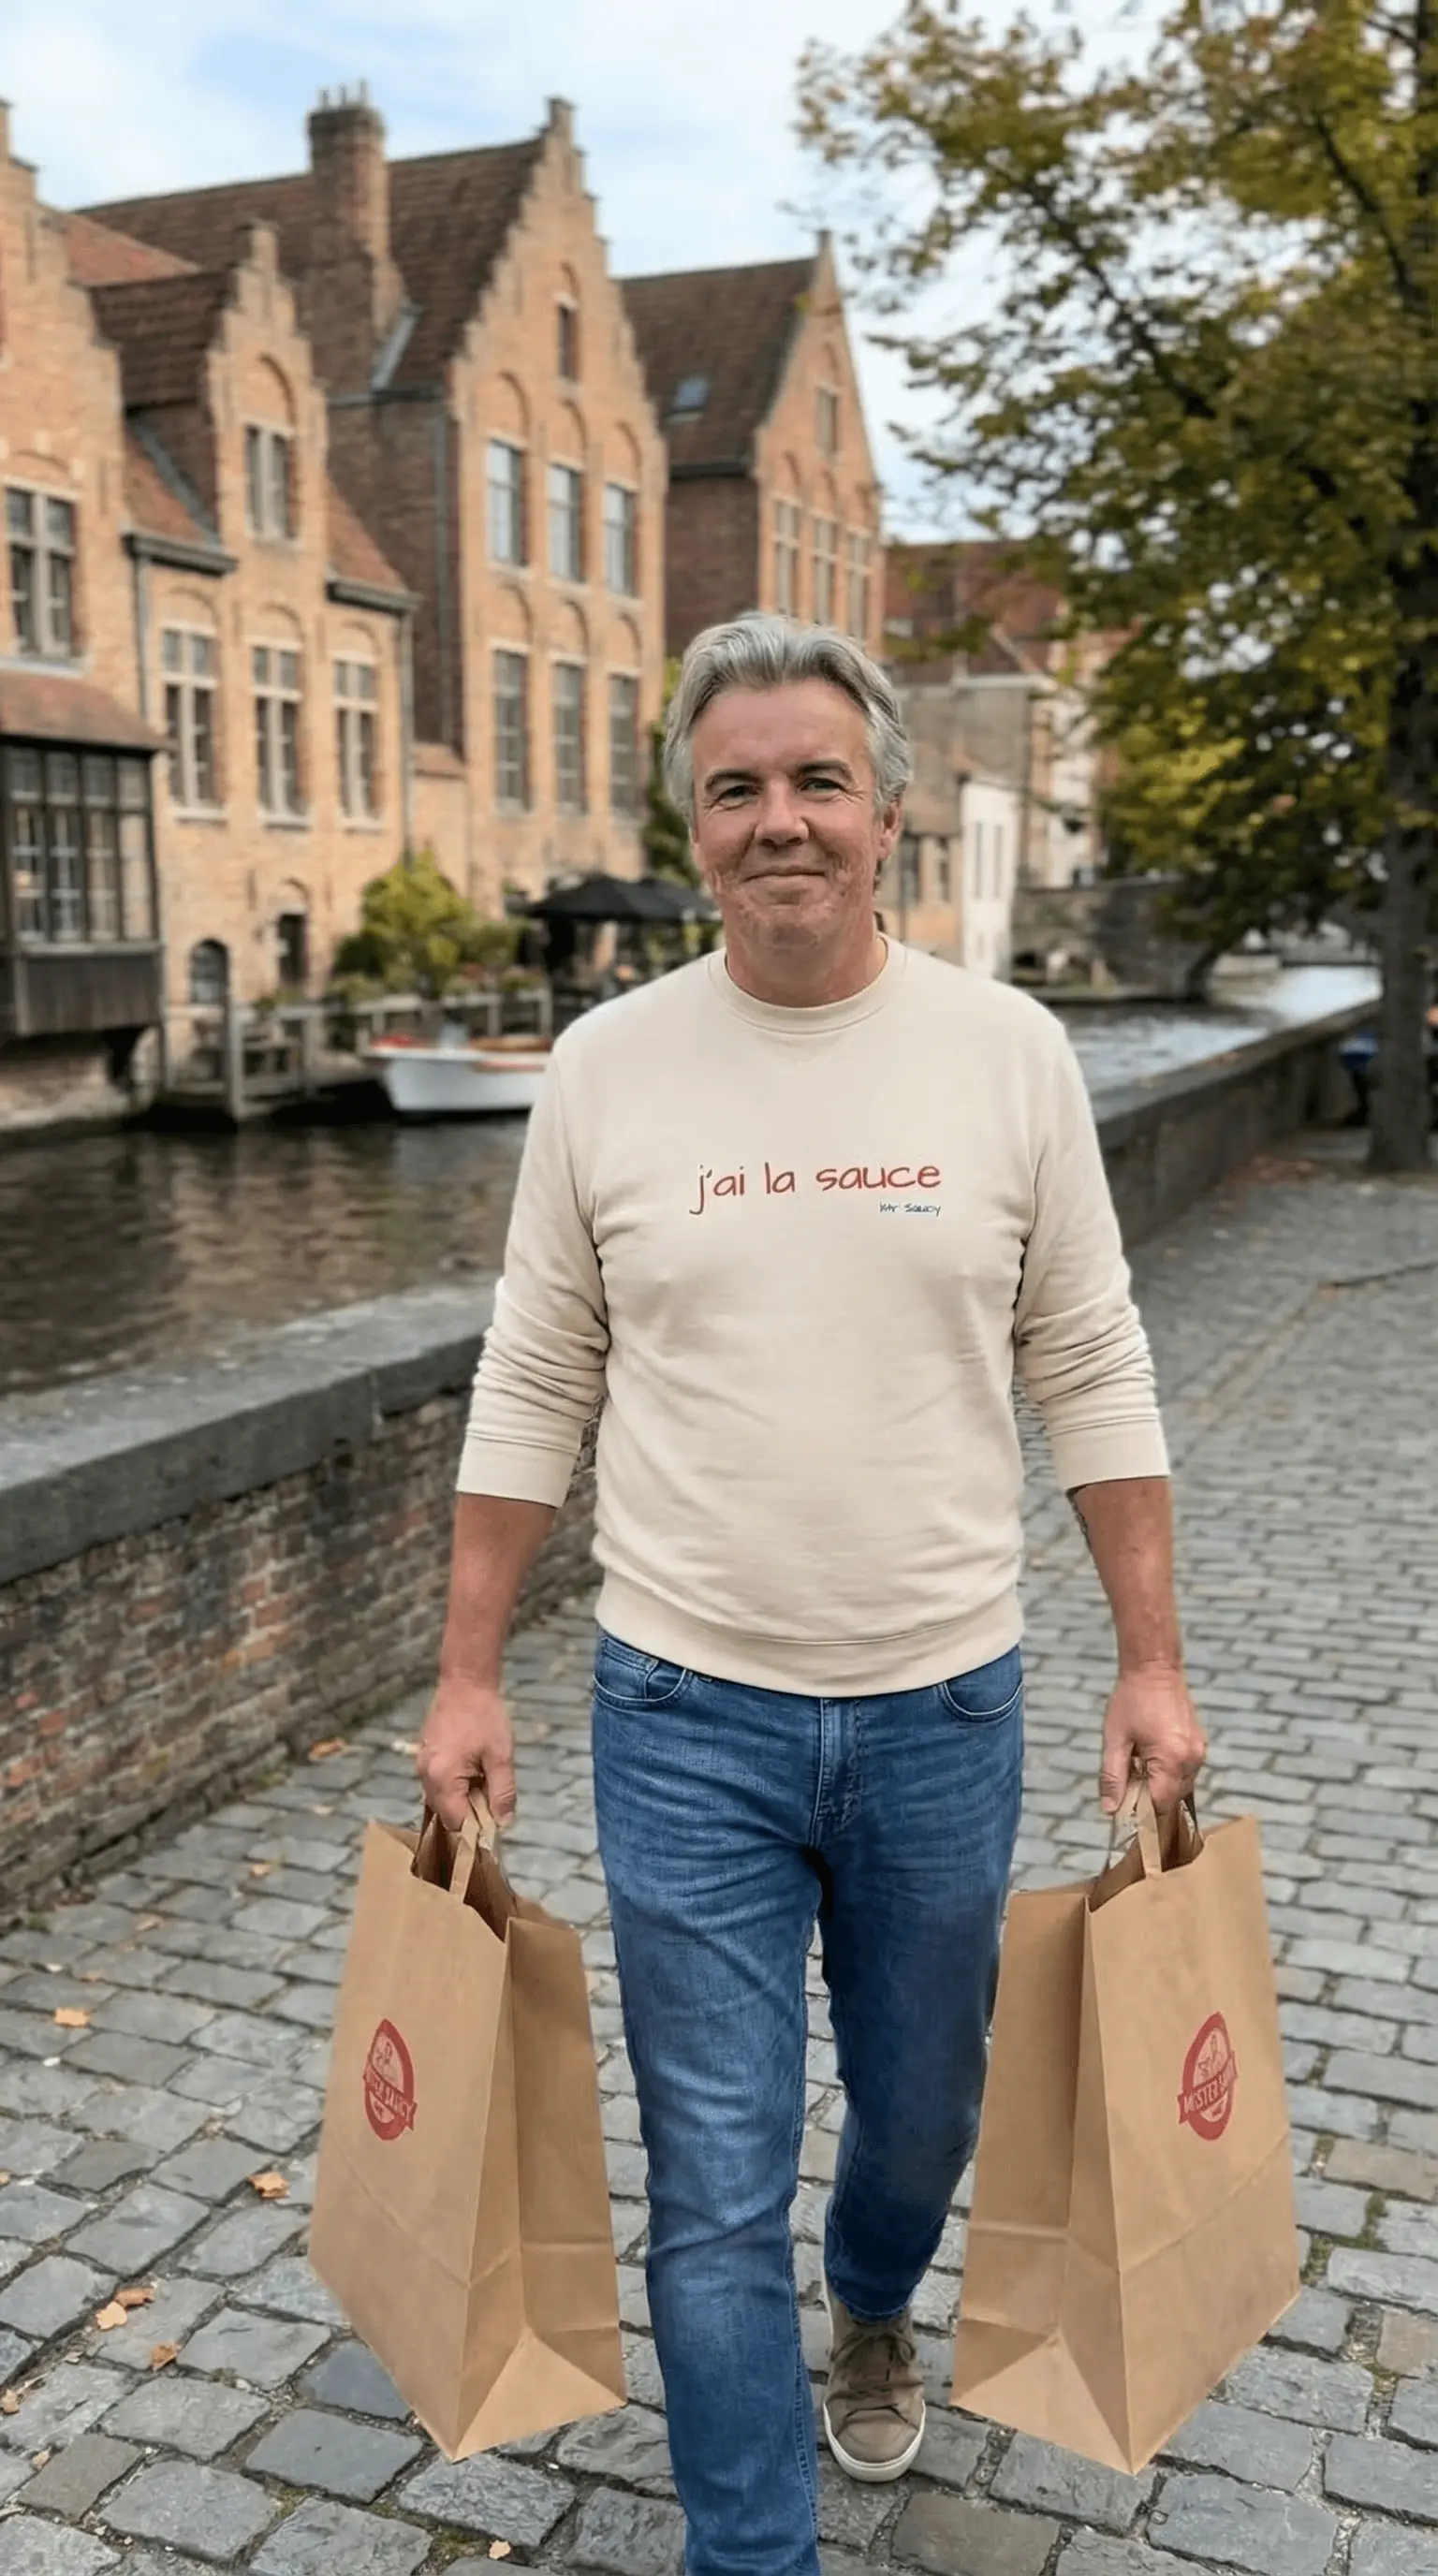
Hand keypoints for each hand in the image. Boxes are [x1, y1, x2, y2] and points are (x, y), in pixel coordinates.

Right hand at [416, 1673, 516, 1830]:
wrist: (465, 1682)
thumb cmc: (485, 1717)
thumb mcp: (500, 1756)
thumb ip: (502, 1793)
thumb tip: (503, 1824)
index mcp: (442, 1778)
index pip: (455, 1822)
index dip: (476, 1828)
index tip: (495, 1821)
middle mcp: (425, 1776)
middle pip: (445, 1813)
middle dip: (469, 1813)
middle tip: (492, 1795)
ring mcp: (421, 1765)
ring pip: (441, 1799)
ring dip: (462, 1798)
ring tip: (484, 1778)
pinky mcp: (424, 1756)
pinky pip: (437, 1783)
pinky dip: (454, 1785)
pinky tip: (473, 1769)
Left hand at [1099, 1662, 1206, 1814]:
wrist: (1154, 1669)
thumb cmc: (1130, 1701)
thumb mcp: (1115, 1739)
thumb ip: (1113, 1777)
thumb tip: (1110, 1810)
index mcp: (1172, 1759)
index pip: (1160, 1805)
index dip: (1141, 1811)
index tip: (1124, 1805)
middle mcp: (1192, 1759)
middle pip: (1172, 1799)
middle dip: (1150, 1797)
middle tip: (1128, 1779)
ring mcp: (1200, 1752)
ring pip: (1181, 1787)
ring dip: (1160, 1785)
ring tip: (1139, 1763)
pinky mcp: (1200, 1745)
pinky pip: (1186, 1772)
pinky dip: (1169, 1773)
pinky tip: (1151, 1756)